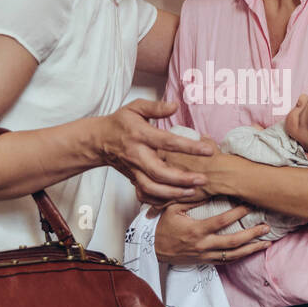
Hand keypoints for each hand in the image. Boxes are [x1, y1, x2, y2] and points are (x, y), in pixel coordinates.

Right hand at [99, 100, 214, 206]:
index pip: (167, 142)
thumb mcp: (135, 108)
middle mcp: (137, 155)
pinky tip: (176, 198)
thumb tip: (175, 106)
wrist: (99, 141)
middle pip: (160, 172)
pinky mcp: (132, 179)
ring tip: (192, 191)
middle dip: (182, 179)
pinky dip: (160, 200)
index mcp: (140, 135)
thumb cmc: (120, 122)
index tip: (208, 150)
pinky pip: (146, 194)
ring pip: (152, 188)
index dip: (189, 147)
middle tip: (202, 179)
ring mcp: (134, 170)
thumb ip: (155, 107)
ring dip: (173, 193)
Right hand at [153, 200, 271, 265]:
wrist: (153, 250)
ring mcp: (206, 255)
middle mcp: (203, 245)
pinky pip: (227, 261)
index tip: (249, 205)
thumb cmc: (163, 227)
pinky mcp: (206, 261)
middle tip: (266, 226)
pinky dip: (241, 257)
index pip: (221, 221)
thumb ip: (189, 199)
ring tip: (266, 242)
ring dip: (251, 249)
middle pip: (233, 241)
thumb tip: (205, 186)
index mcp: (196, 230)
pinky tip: (252, 251)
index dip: (237, 213)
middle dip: (252, 234)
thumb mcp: (172, 209)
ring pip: (233, 254)